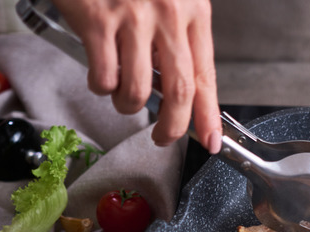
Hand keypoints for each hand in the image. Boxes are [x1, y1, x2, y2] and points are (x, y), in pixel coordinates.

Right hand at [51, 0, 221, 152]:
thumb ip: (179, 38)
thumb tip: (182, 88)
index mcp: (192, 12)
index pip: (206, 75)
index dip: (209, 115)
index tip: (212, 140)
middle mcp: (168, 14)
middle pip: (180, 90)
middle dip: (173, 126)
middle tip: (164, 138)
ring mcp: (133, 17)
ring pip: (138, 90)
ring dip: (128, 105)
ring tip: (123, 96)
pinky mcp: (98, 20)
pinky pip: (104, 76)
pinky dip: (101, 87)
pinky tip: (101, 76)